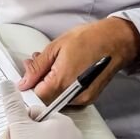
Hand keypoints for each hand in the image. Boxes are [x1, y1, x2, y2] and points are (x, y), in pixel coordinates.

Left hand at [19, 18, 139, 104]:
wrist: (115, 41)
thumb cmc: (89, 39)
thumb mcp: (56, 47)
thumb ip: (38, 66)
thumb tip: (25, 81)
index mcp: (62, 81)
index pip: (36, 95)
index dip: (29, 84)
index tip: (28, 74)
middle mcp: (73, 94)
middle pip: (46, 98)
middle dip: (39, 82)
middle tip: (39, 64)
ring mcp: (83, 98)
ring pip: (57, 98)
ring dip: (50, 84)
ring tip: (54, 64)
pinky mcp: (89, 98)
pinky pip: (68, 97)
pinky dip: (62, 86)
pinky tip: (64, 71)